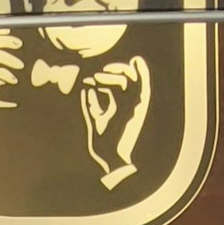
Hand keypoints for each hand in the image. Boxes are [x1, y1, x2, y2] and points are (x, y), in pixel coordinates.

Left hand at [81, 54, 150, 187]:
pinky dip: (131, 75)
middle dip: (115, 70)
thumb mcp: (95, 118)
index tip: (92, 78)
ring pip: (130, 80)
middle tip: (100, 73)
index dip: (109, 75)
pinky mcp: (134, 109)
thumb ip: (92, 103)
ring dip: (115, 73)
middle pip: (131, 77)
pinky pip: (137, 86)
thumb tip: (86, 87)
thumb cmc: (103, 142)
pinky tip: (126, 66)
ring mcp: (134, 106)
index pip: (125, 83)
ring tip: (97, 77)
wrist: (109, 158)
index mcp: (125, 107)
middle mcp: (132, 105)